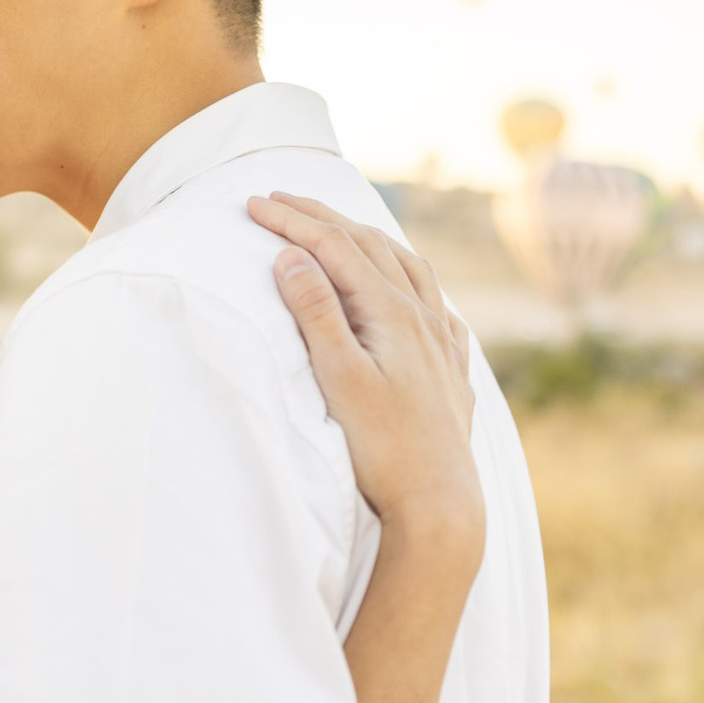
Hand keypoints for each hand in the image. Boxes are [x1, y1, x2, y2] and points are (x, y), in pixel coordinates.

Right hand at [249, 193, 481, 535]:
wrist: (441, 502)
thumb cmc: (385, 448)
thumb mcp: (339, 379)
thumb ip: (316, 314)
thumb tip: (292, 258)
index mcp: (392, 313)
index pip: (335, 248)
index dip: (292, 222)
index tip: (253, 204)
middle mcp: (423, 317)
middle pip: (369, 246)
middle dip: (321, 218)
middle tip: (280, 200)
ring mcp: (441, 340)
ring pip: (406, 265)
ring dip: (365, 238)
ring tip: (338, 227)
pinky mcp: (450, 366)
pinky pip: (432, 299)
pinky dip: (407, 275)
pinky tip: (406, 286)